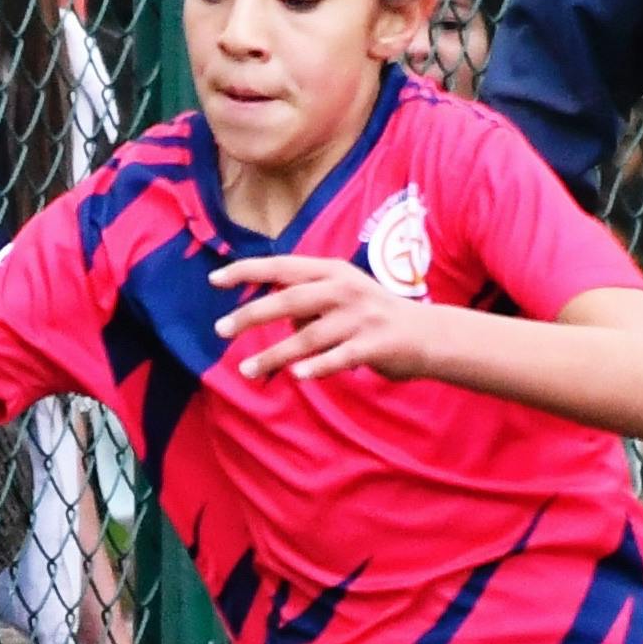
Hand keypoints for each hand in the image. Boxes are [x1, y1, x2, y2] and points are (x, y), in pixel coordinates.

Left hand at [211, 251, 451, 382]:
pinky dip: (318, 367)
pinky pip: (339, 358)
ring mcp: (360, 317)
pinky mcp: (374, 344)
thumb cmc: (374, 316)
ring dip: (274, 354)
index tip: (214, 279)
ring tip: (247, 370)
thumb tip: (272, 312)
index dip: (247, 271)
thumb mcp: (341, 295)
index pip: (281, 267)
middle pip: (289, 299)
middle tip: (220, 329)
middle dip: (252, 314)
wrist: (428, 335)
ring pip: (308, 336)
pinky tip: (297, 376)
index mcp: (332, 271)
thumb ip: (307, 299)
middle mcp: (344, 289)